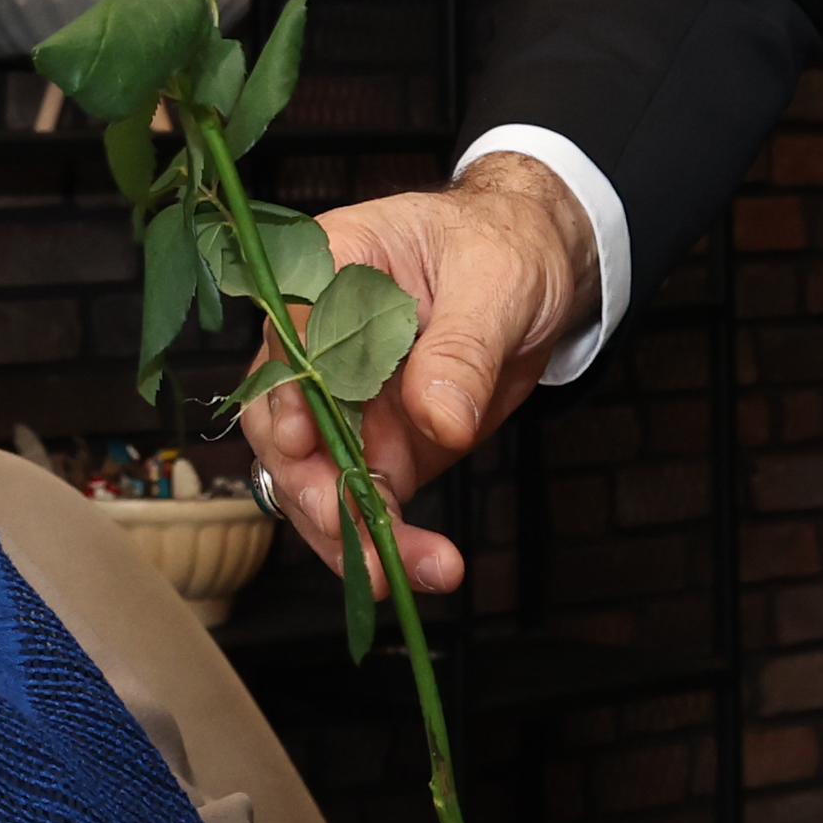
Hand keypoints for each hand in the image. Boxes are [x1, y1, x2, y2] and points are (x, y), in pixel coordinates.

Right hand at [242, 156, 595, 591]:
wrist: (541, 274)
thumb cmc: (505, 248)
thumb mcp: (495, 283)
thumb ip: (460, 349)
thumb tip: (437, 419)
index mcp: (328, 270)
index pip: (287, 330)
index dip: (285, 388)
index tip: (300, 436)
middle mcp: (319, 343)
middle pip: (280, 419)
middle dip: (306, 481)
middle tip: (345, 525)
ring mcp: (345, 402)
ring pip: (315, 478)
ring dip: (347, 532)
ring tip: (396, 574)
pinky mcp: (381, 447)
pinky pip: (365, 503)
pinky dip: (390, 544)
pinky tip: (428, 568)